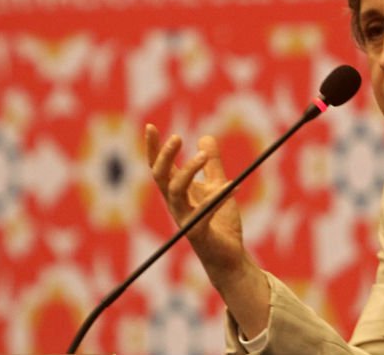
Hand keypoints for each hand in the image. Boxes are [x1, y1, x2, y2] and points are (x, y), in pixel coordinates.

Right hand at [145, 123, 248, 285]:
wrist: (230, 257)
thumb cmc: (220, 224)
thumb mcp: (218, 187)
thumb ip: (212, 165)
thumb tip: (204, 137)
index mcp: (178, 194)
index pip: (161, 168)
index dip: (154, 149)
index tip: (150, 126)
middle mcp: (176, 205)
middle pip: (161, 177)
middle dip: (165, 156)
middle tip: (176, 137)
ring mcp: (185, 219)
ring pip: (176, 192)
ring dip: (188, 171)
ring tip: (203, 156)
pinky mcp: (199, 233)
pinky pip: (205, 212)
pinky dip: (219, 196)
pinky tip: (233, 185)